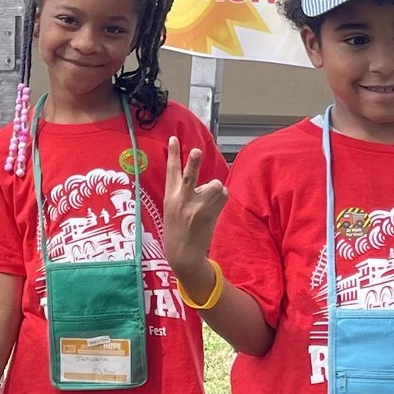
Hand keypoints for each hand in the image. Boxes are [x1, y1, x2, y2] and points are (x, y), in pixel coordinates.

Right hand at [159, 135, 228, 280]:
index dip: (172, 154)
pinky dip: (221, 198)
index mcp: (170, 197)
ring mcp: (197, 207)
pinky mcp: (209, 213)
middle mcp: (182, 200)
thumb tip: (200, 182)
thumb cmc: (177, 229)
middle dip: (193, 162)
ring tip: (208, 202)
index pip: (171, 171)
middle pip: (189, 176)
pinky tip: (213, 209)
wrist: (183, 253)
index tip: (173, 139)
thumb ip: (181, 193)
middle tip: (196, 151)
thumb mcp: (170, 209)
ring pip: (214, 184)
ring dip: (214, 189)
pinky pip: (222, 194)